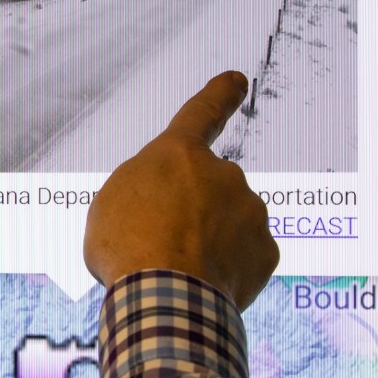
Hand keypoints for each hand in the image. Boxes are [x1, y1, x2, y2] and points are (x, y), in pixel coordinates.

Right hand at [83, 70, 278, 308]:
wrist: (164, 297)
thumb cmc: (129, 249)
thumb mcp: (112, 206)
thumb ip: (145, 194)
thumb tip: (167, 210)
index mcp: (180, 154)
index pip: (203, 112)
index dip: (220, 95)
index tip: (238, 80)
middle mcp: (225, 174)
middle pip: (208, 190)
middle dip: (190, 214)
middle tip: (160, 246)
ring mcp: (251, 213)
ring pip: (229, 225)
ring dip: (207, 245)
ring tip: (176, 273)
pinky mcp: (266, 252)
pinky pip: (244, 258)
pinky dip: (227, 271)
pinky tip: (202, 286)